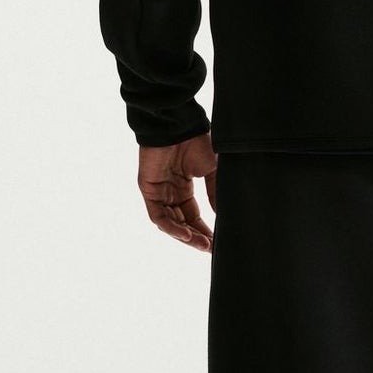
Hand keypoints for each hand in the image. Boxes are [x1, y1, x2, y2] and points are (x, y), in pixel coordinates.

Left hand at [137, 132, 217, 252]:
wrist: (180, 124)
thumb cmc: (197, 141)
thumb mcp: (213, 170)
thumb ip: (216, 193)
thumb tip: (222, 215)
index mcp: (184, 186)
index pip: (194, 216)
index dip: (204, 230)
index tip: (217, 243)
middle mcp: (170, 191)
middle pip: (182, 222)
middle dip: (196, 237)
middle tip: (211, 248)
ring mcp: (159, 191)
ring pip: (170, 223)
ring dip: (186, 236)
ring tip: (202, 245)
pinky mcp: (149, 189)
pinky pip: (158, 215)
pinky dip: (172, 227)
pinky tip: (187, 235)